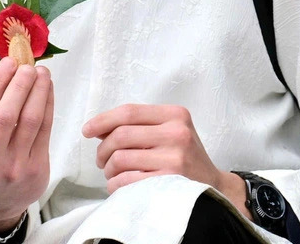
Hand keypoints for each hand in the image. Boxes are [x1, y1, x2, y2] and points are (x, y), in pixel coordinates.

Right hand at [0, 58, 52, 232]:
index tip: (9, 62)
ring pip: (29, 121)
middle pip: (6, 114)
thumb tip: (9, 71)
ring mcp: (14, 166)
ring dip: (38, 92)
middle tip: (29, 66)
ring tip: (42, 73)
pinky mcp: (36, 168)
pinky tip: (48, 91)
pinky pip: (45, 130)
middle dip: (20, 85)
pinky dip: (48, 106)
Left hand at [82, 104, 247, 215]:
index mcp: (176, 115)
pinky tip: (121, 185)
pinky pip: (125, 181)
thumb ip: (139, 126)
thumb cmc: (185, 157)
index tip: (87, 130)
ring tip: (113, 173)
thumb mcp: (170, 132)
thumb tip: (98, 128)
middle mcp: (177, 133)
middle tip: (102, 160)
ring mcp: (174, 158)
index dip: (103, 120)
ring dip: (108, 169)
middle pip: (121, 135)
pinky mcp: (168, 182)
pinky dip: (115, 184)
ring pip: (120, 159)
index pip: (130, 112)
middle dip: (103, 149)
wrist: (212, 187)